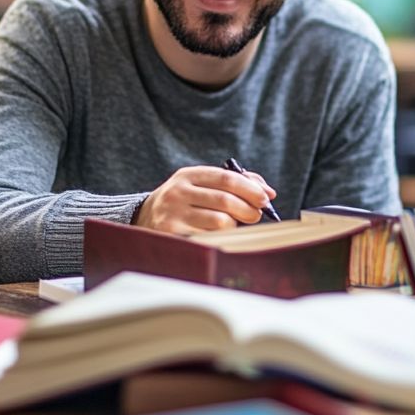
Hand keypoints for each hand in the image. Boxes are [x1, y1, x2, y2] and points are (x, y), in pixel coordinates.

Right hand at [134, 166, 276, 234]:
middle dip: (248, 210)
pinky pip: (209, 239)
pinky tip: (219, 237)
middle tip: (255, 216)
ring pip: (220, 223)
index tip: (265, 199)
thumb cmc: (186, 201)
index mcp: (188, 175)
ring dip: (234, 226)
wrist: (145, 218)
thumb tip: (268, 192)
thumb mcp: (203, 185)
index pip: (226, 178)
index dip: (250, 189)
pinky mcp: (171, 236)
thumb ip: (236, 182)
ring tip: (231, 226)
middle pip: (226, 201)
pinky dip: (221, 239)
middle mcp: (178, 192)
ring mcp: (173, 215)